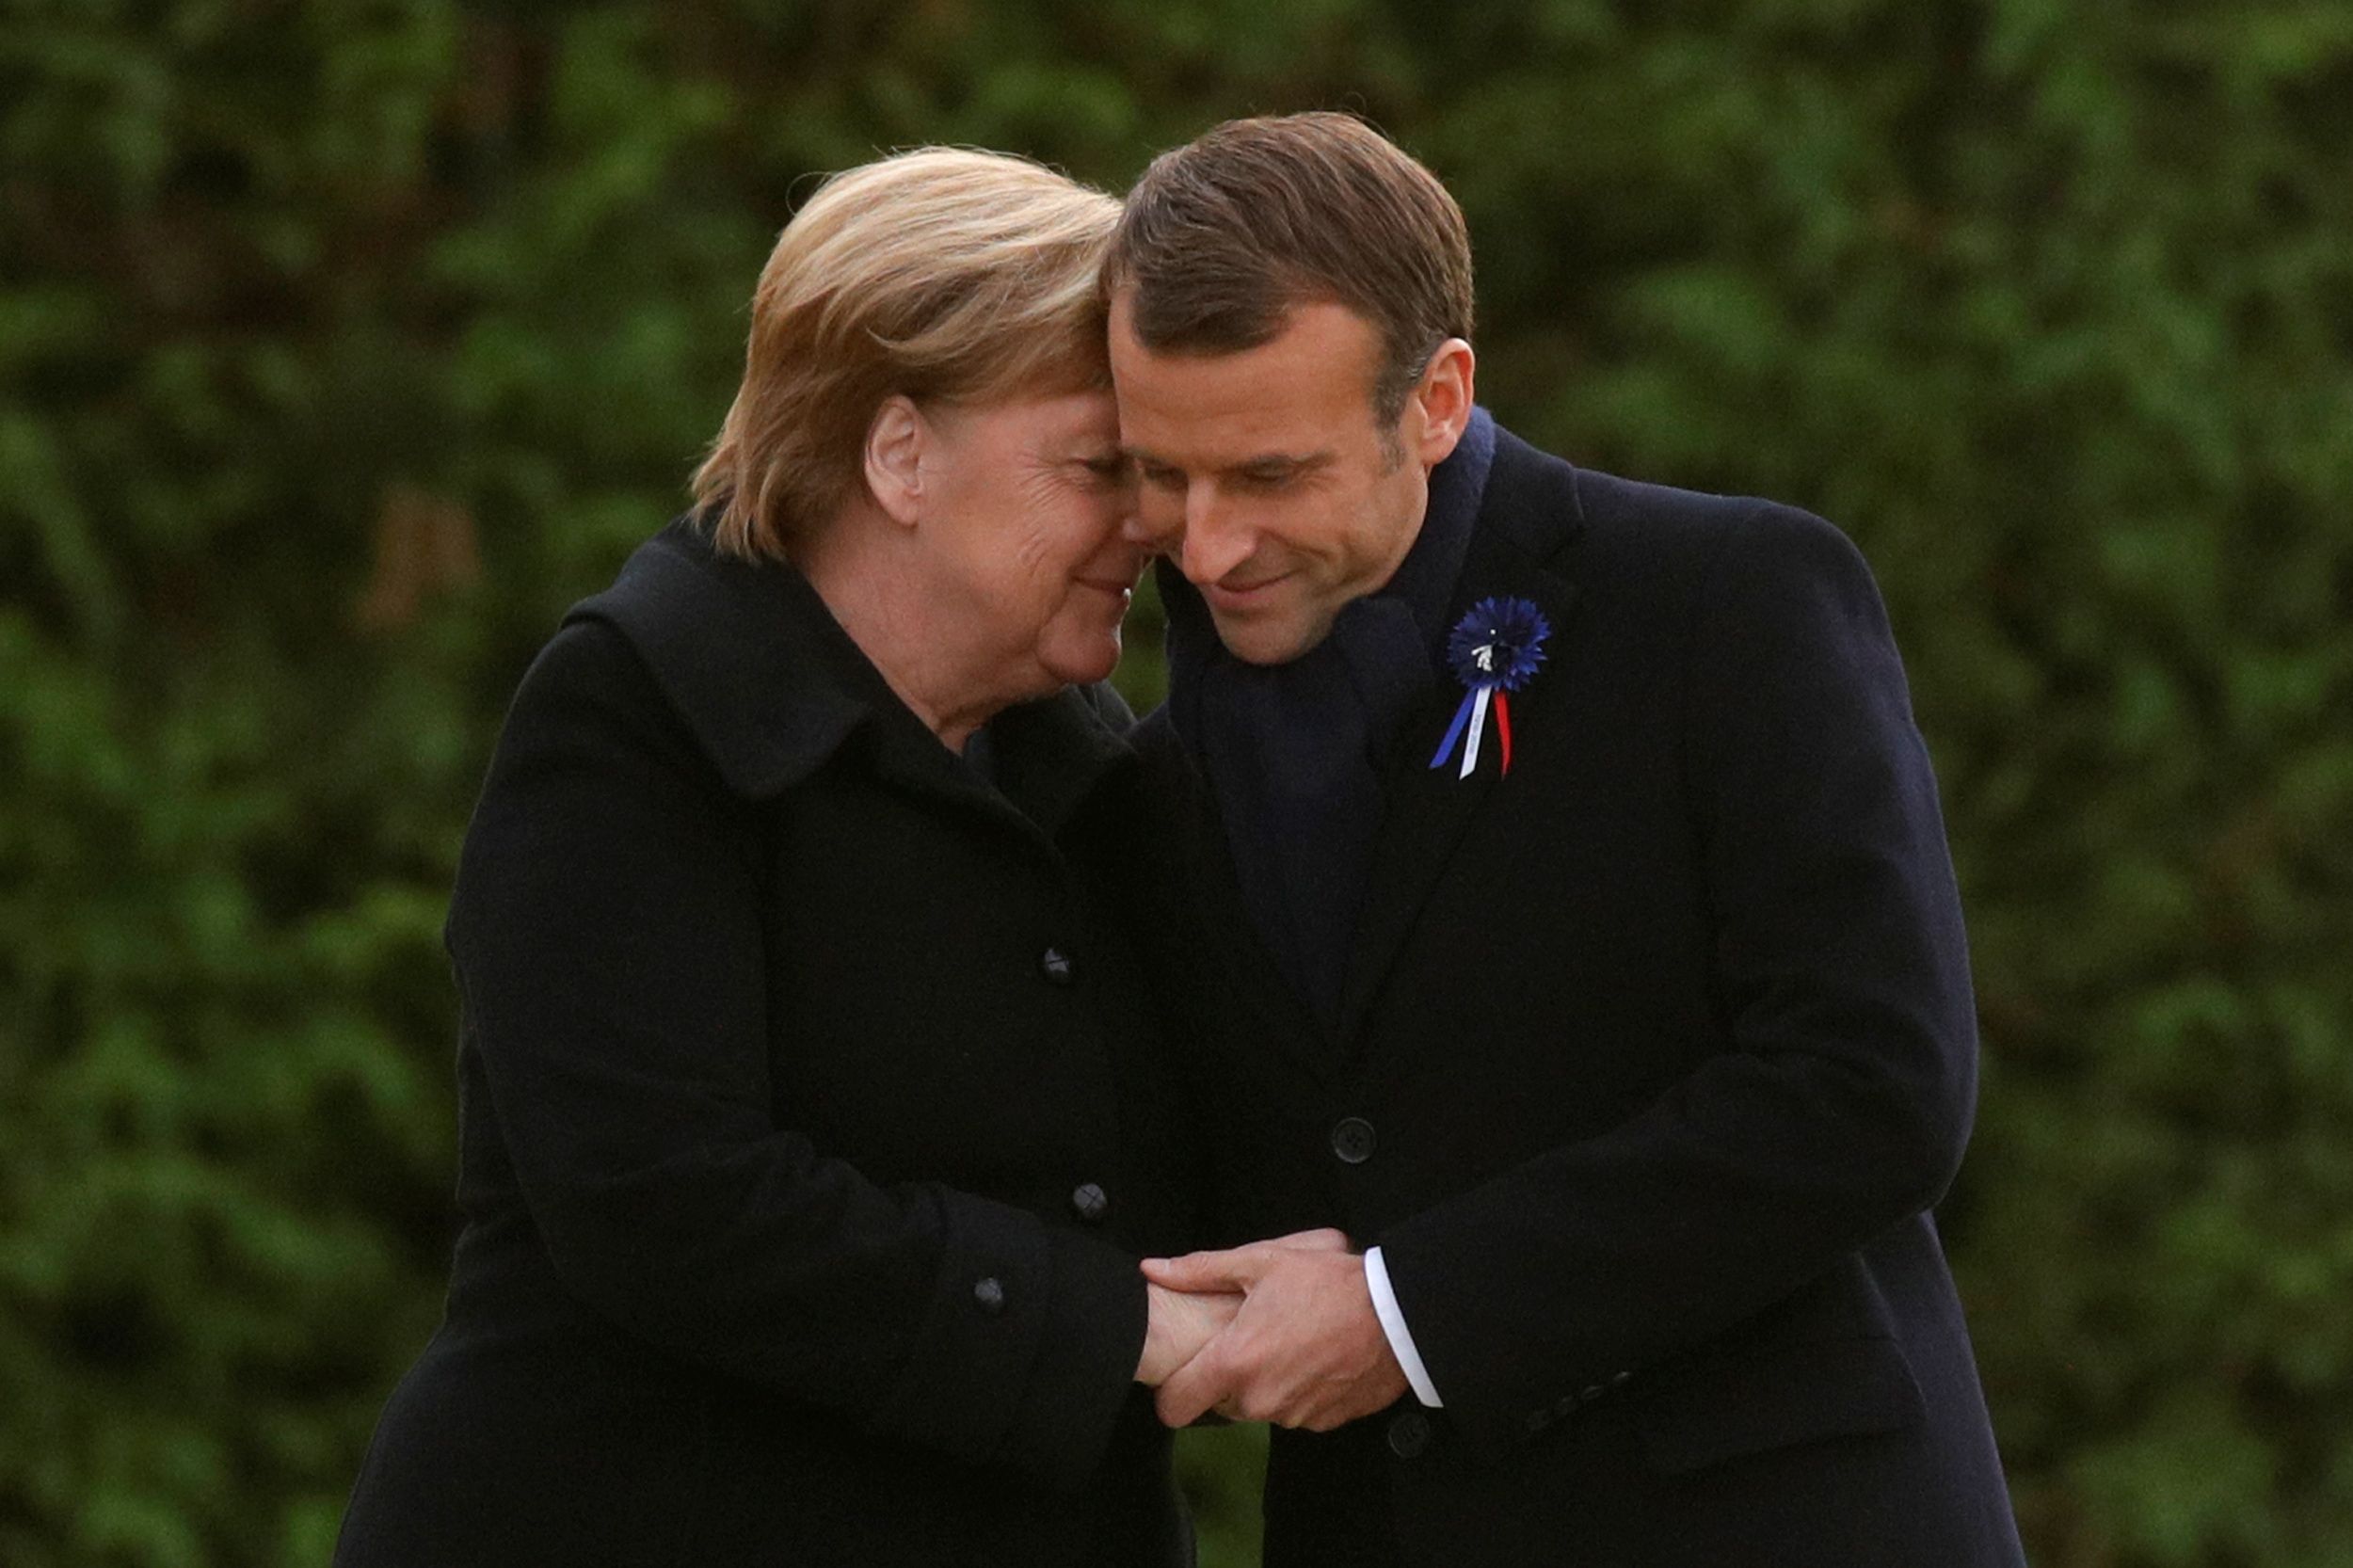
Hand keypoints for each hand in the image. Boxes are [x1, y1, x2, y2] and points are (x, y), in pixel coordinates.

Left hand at [1141, 1237, 1408, 1430]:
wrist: (1397, 1313)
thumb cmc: (1331, 1284)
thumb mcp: (1263, 1262)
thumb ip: (1201, 1270)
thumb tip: (1155, 1269)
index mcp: (1236, 1362)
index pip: (1175, 1406)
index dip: (1170, 1392)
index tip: (1181, 1376)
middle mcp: (1261, 1398)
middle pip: (1219, 1404)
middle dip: (1228, 1376)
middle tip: (1252, 1338)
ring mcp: (1294, 1414)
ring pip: (1259, 1407)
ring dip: (1265, 1382)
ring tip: (1289, 1341)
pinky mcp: (1323, 1422)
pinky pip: (1294, 1411)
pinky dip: (1297, 1390)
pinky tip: (1313, 1356)